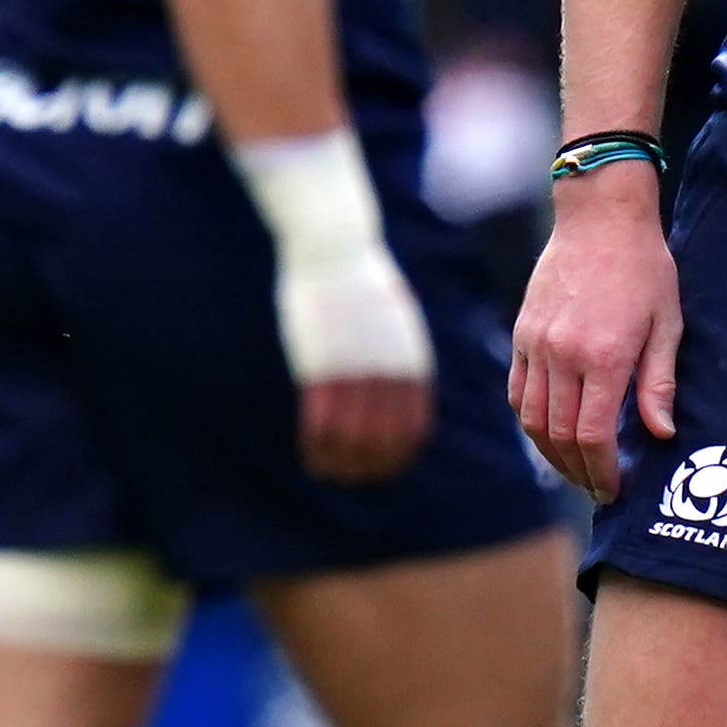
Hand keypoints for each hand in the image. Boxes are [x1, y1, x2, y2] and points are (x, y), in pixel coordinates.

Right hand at [274, 241, 434, 484]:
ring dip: (342, 464)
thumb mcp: (395, 320)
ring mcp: (355, 369)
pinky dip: (318, 447)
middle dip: (372, 466)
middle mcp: (389, 370)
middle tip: (355, 479)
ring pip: (352, 437)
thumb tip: (402, 377)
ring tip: (331, 474)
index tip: (386, 467)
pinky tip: (312, 457)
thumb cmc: (362, 282)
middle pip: (385, 438)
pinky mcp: (321, 366)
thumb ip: (400, 354)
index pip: (414, 424)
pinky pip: (321, 421)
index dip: (400, 453)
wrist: (335, 248)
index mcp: (411, 361)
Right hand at [508, 161, 680, 499]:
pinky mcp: (522, 334)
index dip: (602, 471)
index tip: (613, 489)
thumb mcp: (668, 322)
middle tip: (597, 487)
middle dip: (578, 471)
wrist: (601, 217)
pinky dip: (530, 420)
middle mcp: (563, 355)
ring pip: (532, 419)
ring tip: (575, 468)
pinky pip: (517, 392)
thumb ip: (659, 382)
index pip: (593, 435)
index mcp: (604, 356)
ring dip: (551, 453)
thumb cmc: (645, 268)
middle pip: (559, 436)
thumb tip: (660, 434)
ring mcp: (537, 345)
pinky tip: (549, 432)